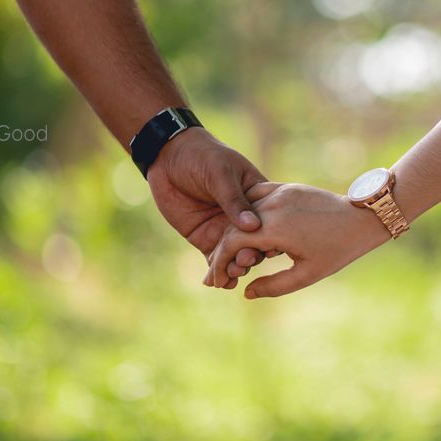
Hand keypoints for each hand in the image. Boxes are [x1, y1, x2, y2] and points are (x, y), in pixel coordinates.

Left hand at [147, 128, 270, 284]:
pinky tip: (221, 283)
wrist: (170, 157)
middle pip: (254, 242)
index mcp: (256, 198)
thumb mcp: (221, 174)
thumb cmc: (203, 156)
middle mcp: (243, 218)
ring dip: (237, 267)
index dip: (270, 236)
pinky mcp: (206, 238)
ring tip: (233, 274)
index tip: (268, 247)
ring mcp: (224, 229)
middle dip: (251, 254)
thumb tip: (253, 226)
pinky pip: (215, 259)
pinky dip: (219, 273)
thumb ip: (234, 200)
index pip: (269, 221)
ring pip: (236, 255)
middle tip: (245, 261)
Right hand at [206, 183, 391, 297]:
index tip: (217, 281)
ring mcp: (279, 192)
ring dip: (233, 232)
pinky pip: (256, 197)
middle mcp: (273, 205)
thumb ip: (274, 286)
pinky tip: (245, 231)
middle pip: (233, 227)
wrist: (362, 217)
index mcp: (276, 228)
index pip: (232, 243)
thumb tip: (246, 293)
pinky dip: (247, 214)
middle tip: (218, 272)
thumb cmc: (338, 249)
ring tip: (232, 255)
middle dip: (222, 252)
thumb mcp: (307, 274)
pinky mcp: (286, 187)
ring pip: (243, 212)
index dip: (220, 263)